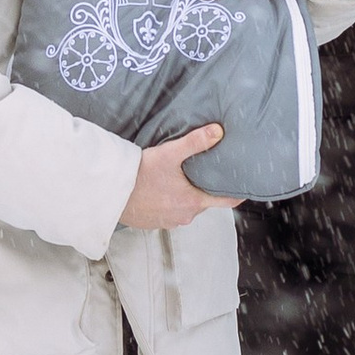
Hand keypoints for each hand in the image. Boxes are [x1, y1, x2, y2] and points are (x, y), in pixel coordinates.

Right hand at [118, 124, 235, 228]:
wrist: (110, 193)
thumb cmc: (139, 175)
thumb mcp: (169, 154)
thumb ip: (195, 142)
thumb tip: (218, 131)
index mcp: (193, 202)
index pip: (227, 201)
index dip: (237, 193)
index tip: (244, 184)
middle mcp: (184, 216)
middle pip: (204, 201)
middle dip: (206, 188)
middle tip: (206, 171)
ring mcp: (169, 221)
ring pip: (186, 207)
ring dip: (186, 195)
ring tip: (180, 178)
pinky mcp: (154, 223)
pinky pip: (169, 212)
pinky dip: (169, 201)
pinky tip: (161, 188)